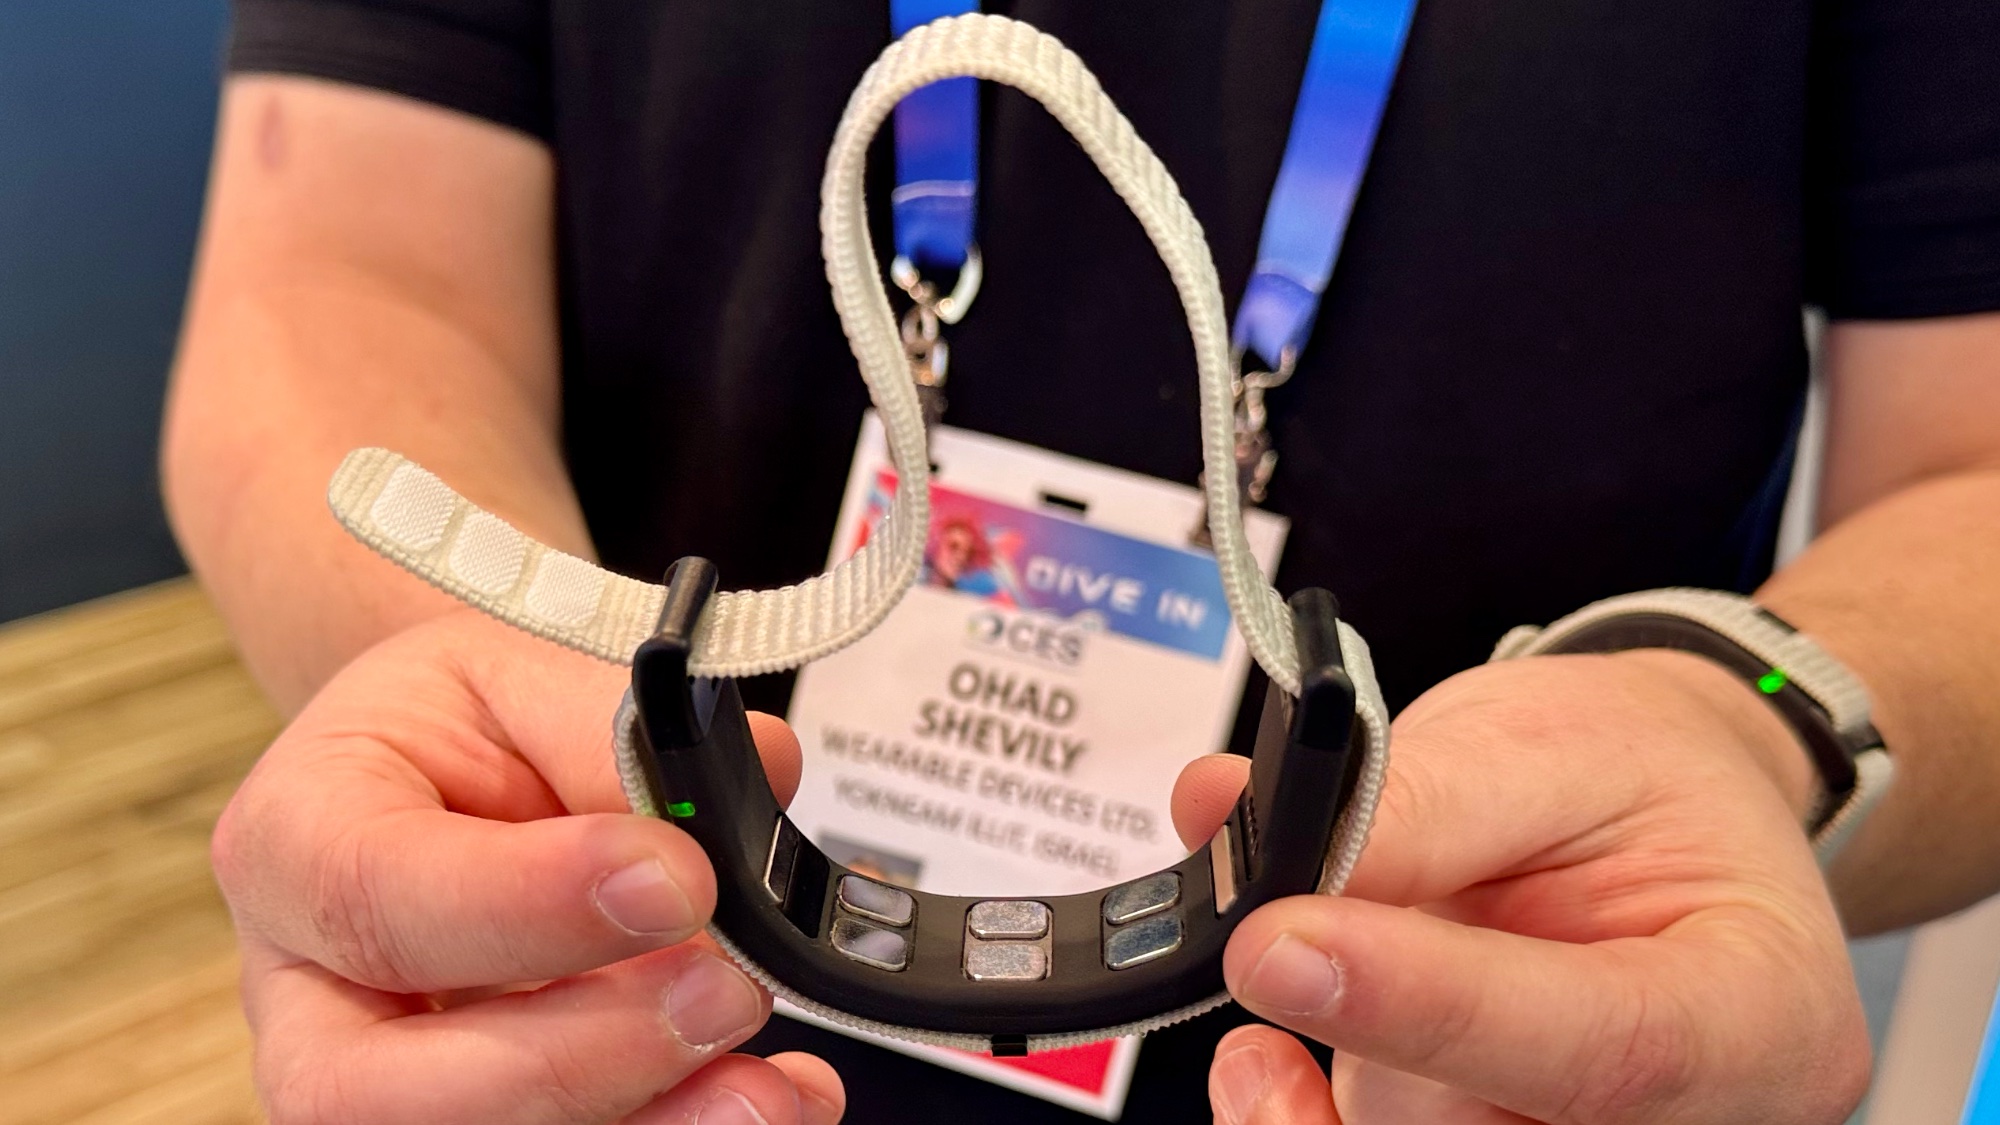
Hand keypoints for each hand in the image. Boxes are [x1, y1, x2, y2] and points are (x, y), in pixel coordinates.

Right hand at [211, 609, 845, 1124]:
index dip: (530, 905)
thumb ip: (625, 731)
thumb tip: (755, 770)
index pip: (375, 896)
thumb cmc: (475, 727)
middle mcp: (311, 992)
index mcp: (297, 840)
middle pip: (376, 1091)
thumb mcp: (528, 674)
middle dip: (573, 1060)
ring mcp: (378, 1083)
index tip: (678, 879)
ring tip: (766, 1084)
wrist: (463, 770)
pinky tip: (774, 1097)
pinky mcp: (473, 1118)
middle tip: (726, 991)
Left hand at [1172, 651, 1869, 1124]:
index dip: (1421, 1007)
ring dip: (1338, 1064)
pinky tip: (1271, 1057)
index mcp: (1759, 1011)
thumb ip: (1409, 805)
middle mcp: (1693, 1123)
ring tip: (1306, 953)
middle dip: (1369, 1036)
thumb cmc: (1636, 779)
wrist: (1655, 810)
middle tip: (1274, 936)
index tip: (1279, 944)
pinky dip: (1299, 1114)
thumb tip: (1248, 837)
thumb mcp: (1545, 742)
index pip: (1596, 1050)